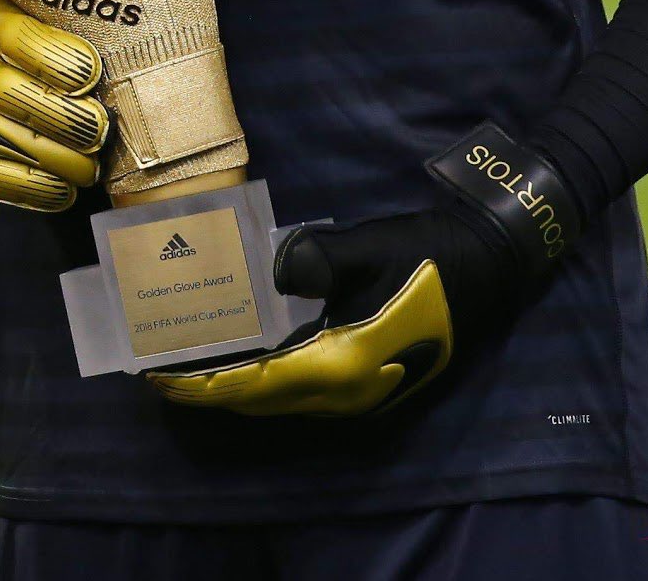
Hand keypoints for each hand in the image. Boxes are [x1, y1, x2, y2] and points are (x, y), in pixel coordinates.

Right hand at [0, 0, 109, 211]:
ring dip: (51, 160)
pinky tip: (63, 192)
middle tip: (100, 130)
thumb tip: (129, 62)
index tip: (93, 75)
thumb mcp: (50, 17)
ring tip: (91, 170)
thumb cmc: (38, 39)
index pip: (17, 37)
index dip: (57, 59)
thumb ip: (78, 32)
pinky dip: (26, 189)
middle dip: (60, 117)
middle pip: (6, 93)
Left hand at [151, 205, 519, 416]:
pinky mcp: (369, 388)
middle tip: (160, 366)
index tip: (156, 376)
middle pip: (258, 400)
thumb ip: (317, 260)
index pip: (252, 384)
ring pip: (278, 401)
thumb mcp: (372, 246)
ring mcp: (360, 398)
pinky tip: (247, 356)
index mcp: (342, 363)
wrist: (492, 270)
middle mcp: (346, 394)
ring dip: (233, 386)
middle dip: (207, 388)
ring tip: (192, 361)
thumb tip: (275, 274)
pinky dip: (263, 382)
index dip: (200, 384)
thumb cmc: (431, 254)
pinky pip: (300, 394)